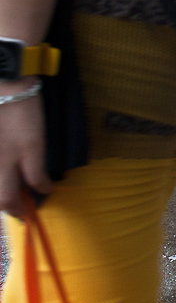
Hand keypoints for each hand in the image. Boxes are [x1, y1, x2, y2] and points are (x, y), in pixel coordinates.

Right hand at [0, 84, 51, 215]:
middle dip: (6, 205)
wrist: (4, 88)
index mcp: (2, 168)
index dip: (18, 211)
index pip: (6, 200)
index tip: (27, 214)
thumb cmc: (22, 117)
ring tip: (11, 191)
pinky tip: (6, 173)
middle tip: (18, 207)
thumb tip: (44, 190)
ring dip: (1, 191)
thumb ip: (36, 172)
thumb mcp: (35, 146)